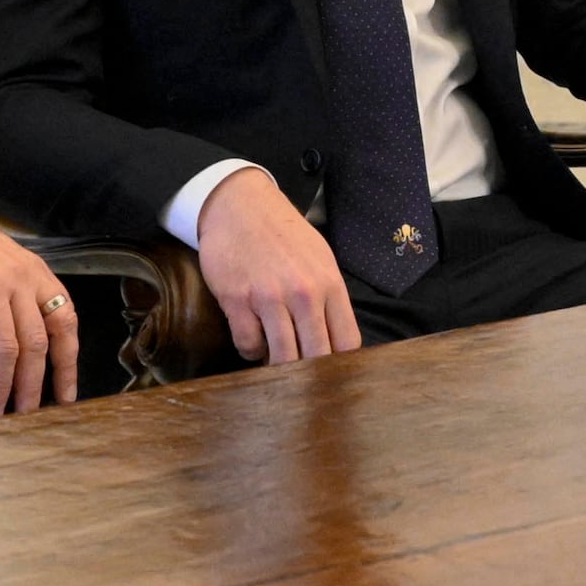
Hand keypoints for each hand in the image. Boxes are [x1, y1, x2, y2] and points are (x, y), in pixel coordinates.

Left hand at [0, 200, 78, 414]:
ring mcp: (34, 271)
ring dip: (65, 364)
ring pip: (61, 325)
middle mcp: (18, 279)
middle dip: (30, 384)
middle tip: (24, 415)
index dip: (2, 385)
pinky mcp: (40, 268)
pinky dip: (68, 335)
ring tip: (63, 397)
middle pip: (35, 343)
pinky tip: (65, 359)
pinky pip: (64, 306)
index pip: (3, 349)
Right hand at [195, 166, 361, 364]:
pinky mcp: (238, 300)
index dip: (340, 365)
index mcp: (330, 285)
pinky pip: (248, 345)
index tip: (330, 373)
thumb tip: (337, 343)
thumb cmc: (283, 235)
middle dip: (310, 375)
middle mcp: (304, 293)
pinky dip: (250, 351)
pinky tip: (253, 339)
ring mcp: (269, 297)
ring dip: (278, 366)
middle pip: (317, 356)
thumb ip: (330, 299)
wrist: (240, 205)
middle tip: (302, 379)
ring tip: (276, 360)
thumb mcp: (320, 260)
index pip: (347, 343)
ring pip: (282, 357)